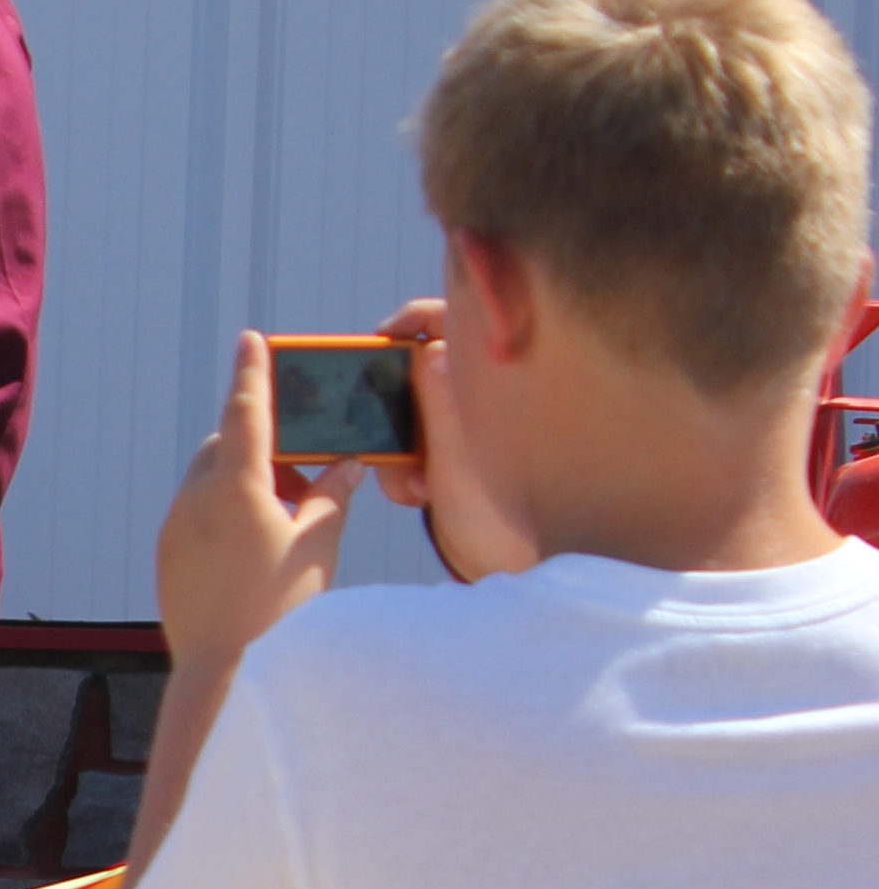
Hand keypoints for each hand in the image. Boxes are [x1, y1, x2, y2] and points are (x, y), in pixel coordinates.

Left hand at [161, 333, 362, 668]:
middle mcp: (195, 498)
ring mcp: (174, 527)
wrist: (225, 671)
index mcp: (235, 486)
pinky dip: (223, 513)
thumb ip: (332, 498)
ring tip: (284, 519)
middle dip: (260, 448)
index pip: (247, 412)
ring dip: (242, 482)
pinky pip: (195, 515)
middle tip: (301, 478)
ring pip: (207, 481)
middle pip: (225, 446)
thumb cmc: (281, 608)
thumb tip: (345, 467)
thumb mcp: (319, 545)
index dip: (253, 373)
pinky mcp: (166, 555)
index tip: (250, 339)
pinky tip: (254, 547)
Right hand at [376, 293, 530, 577]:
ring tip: (414, 487)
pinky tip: (418, 493)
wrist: (507, 570)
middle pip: (420, 368)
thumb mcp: (459, 460)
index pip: (458, 321)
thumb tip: (434, 347)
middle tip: (389, 443)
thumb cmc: (501, 520)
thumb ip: (443, 402)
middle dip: (395, 407)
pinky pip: (411, 442)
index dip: (417, 319)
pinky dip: (402, 465)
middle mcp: (484, 399)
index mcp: (498, 387)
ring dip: (397, 446)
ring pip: (409, 411)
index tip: (381, 339)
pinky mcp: (454, 452)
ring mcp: (470, 425)